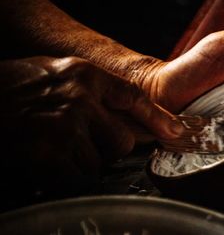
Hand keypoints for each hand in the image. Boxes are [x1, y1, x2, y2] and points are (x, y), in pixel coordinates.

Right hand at [0, 56, 182, 195]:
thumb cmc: (11, 90)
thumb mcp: (53, 75)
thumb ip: (88, 92)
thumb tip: (121, 115)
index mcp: (83, 75)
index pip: (135, 97)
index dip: (158, 118)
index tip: (176, 131)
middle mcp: (79, 98)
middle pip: (122, 140)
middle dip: (107, 149)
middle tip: (79, 143)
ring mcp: (65, 127)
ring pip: (99, 163)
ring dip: (80, 163)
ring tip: (52, 148)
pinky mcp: (50, 156)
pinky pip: (79, 179)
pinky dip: (65, 178)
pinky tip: (46, 163)